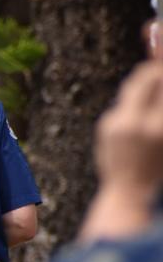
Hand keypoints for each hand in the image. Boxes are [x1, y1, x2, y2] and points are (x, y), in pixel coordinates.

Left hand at [95, 61, 162, 197]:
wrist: (129, 191)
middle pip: (146, 77)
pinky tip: (138, 114)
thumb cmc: (158, 168)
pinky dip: (133, 103)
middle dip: (155, 70)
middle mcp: (138, 123)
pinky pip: (122, 105)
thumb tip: (161, 83)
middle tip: (159, 69)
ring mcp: (118, 124)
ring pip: (132, 87)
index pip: (162, 83)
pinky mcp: (105, 127)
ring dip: (143, 80)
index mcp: (160, 128)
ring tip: (152, 81)